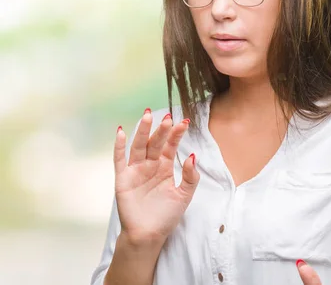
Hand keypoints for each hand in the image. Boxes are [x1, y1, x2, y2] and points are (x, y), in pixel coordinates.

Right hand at [113, 109, 199, 244]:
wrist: (149, 235)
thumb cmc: (166, 216)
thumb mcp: (184, 195)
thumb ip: (190, 177)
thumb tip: (193, 156)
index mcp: (164, 167)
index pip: (170, 146)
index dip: (176, 134)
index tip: (185, 122)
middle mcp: (150, 165)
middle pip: (155, 143)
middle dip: (161, 130)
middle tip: (168, 116)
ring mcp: (135, 171)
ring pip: (139, 146)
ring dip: (142, 131)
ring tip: (147, 115)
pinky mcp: (123, 179)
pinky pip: (119, 160)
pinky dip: (119, 146)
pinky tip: (120, 131)